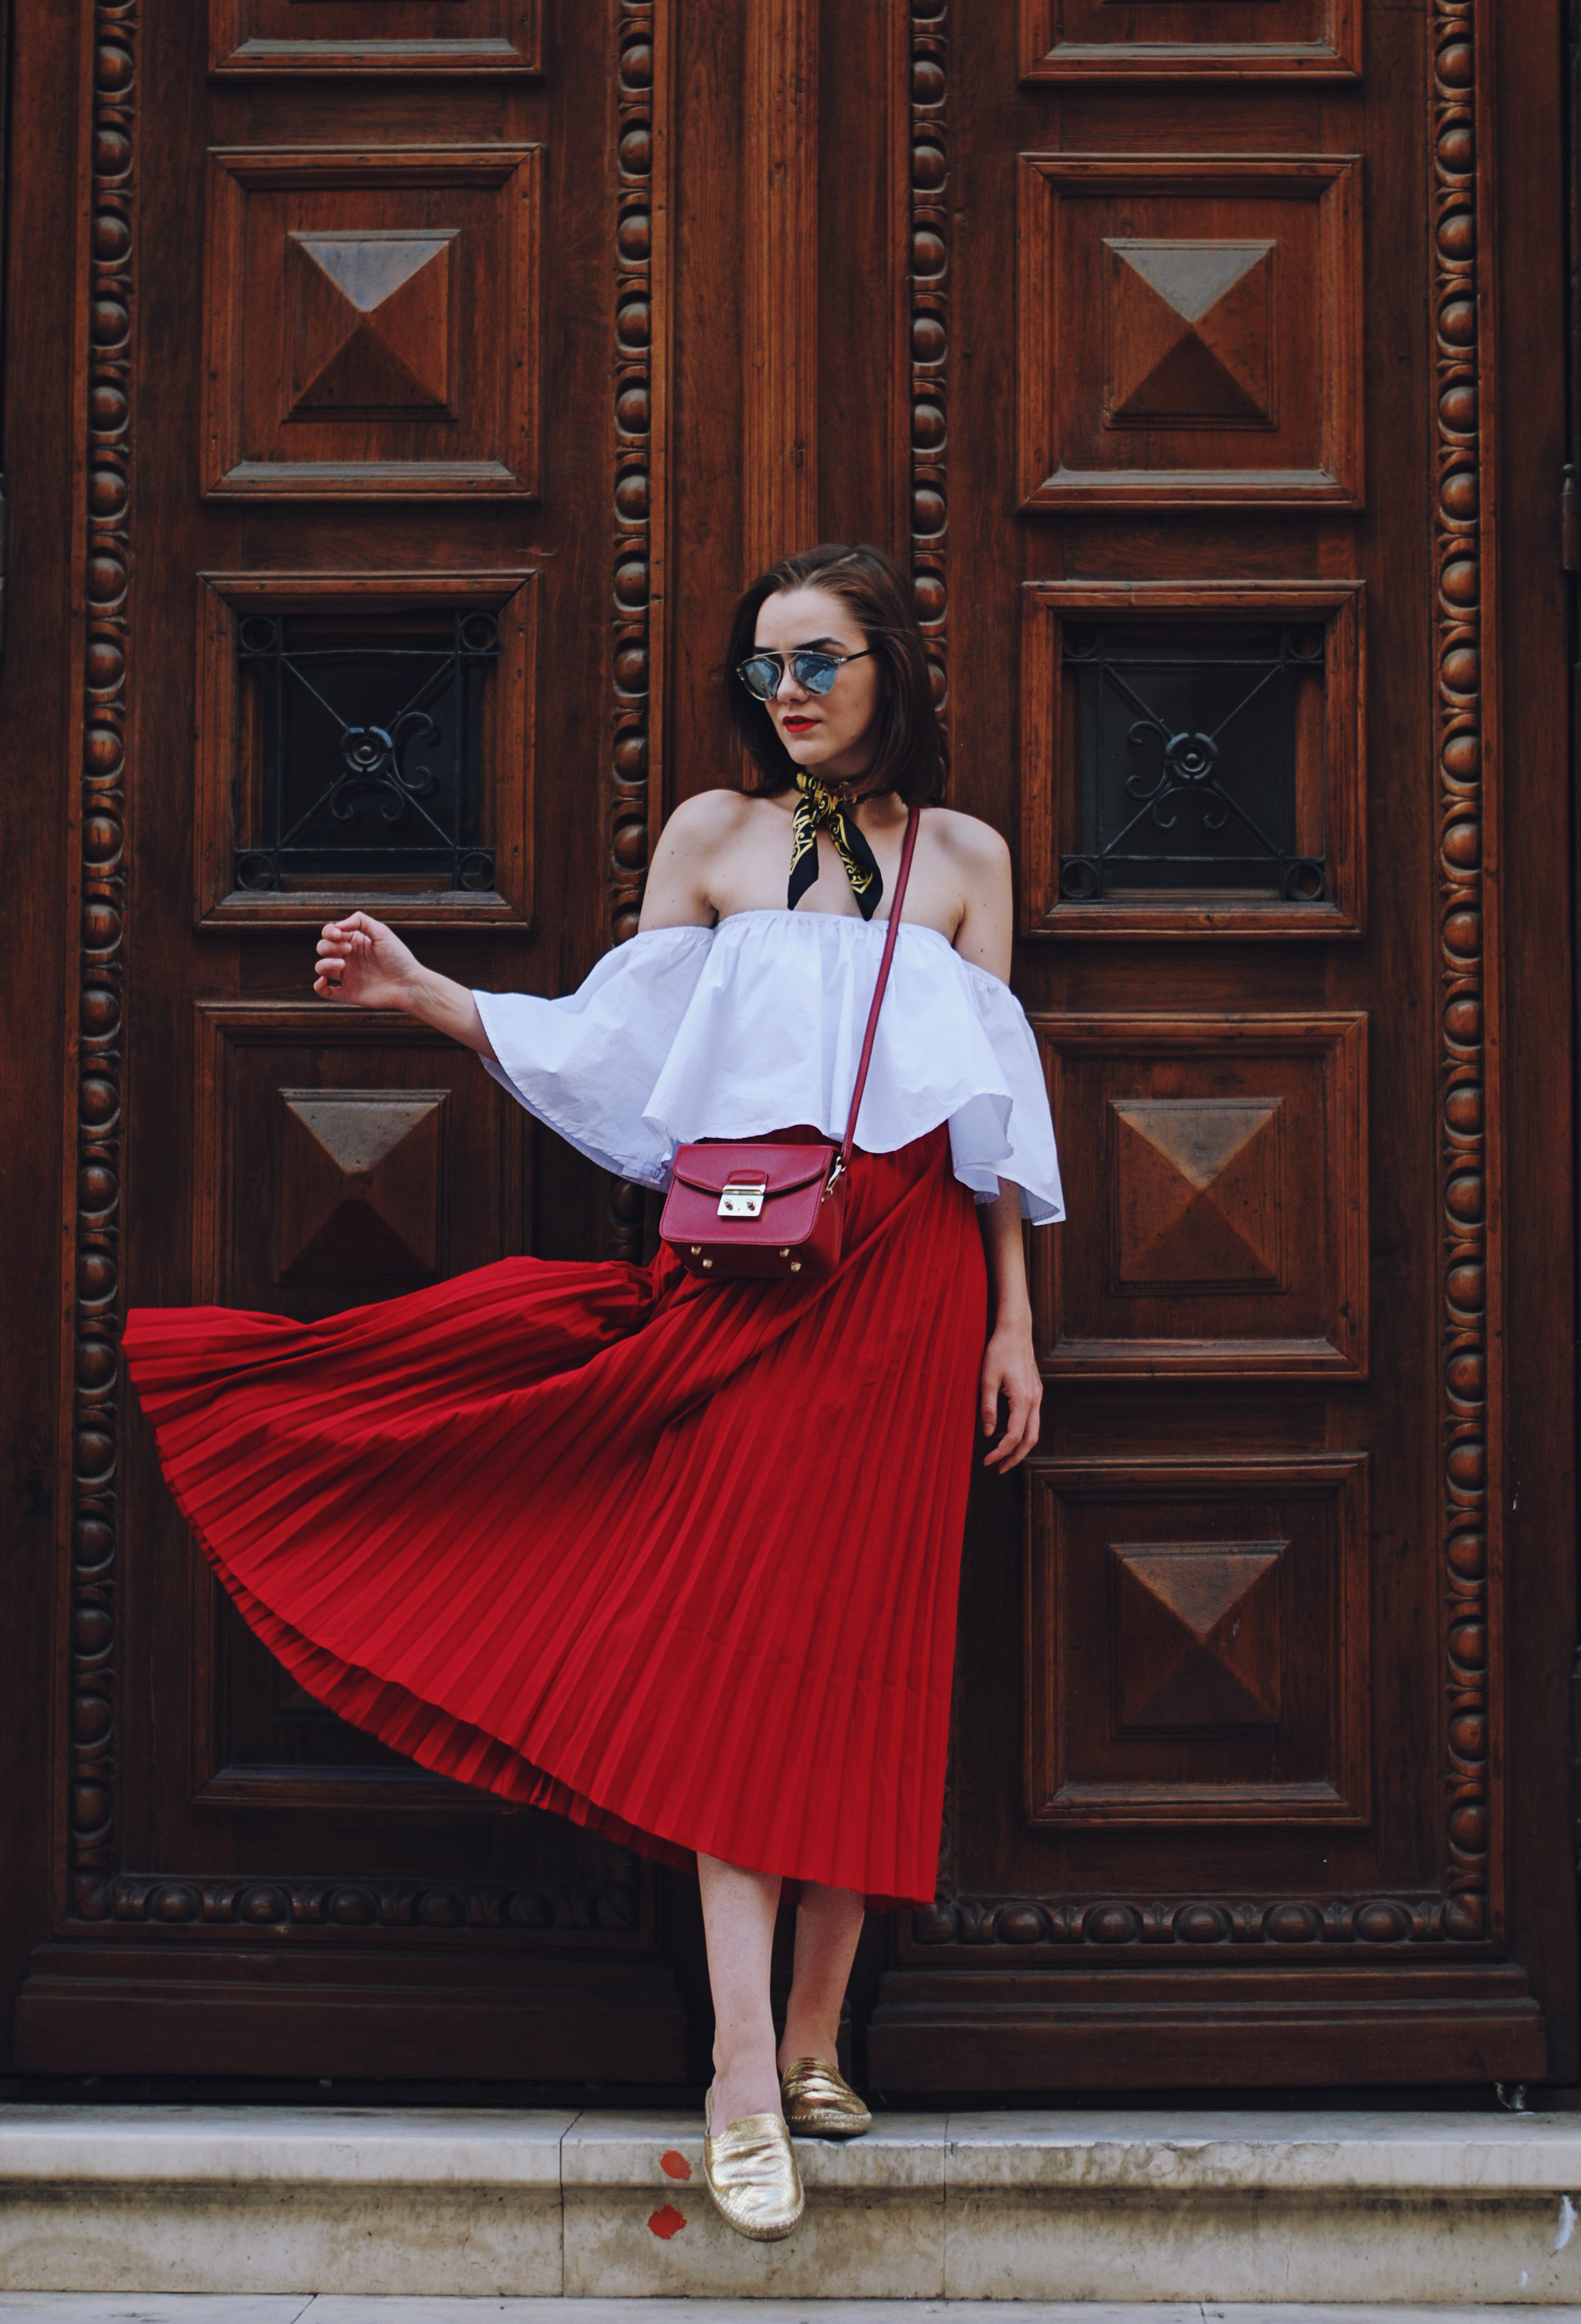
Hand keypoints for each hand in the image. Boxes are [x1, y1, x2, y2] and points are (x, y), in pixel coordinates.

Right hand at [313, 912, 421, 1010]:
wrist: (409, 984)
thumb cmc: (399, 957)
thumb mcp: (382, 932)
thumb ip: (360, 921)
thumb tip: (338, 925)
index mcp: (354, 941)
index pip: (330, 933)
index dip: (329, 931)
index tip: (339, 935)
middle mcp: (348, 957)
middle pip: (322, 948)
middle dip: (328, 946)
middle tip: (348, 950)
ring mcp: (347, 976)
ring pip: (321, 967)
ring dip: (325, 964)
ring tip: (342, 964)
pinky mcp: (347, 993)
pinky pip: (325, 991)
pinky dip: (318, 986)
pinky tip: (323, 981)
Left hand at [980, 1315, 1041, 1470]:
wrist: (1015, 1330)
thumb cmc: (999, 1351)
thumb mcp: (987, 1379)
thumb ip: (988, 1407)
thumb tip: (989, 1433)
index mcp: (1023, 1399)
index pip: (1015, 1436)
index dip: (1000, 1452)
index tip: (986, 1461)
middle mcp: (1035, 1400)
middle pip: (1031, 1439)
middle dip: (1015, 1457)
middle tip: (998, 1468)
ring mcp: (1037, 1395)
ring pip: (1034, 1430)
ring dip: (1020, 1446)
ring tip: (1001, 1455)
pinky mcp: (1035, 1391)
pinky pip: (1032, 1419)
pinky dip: (1021, 1431)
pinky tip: (1005, 1432)